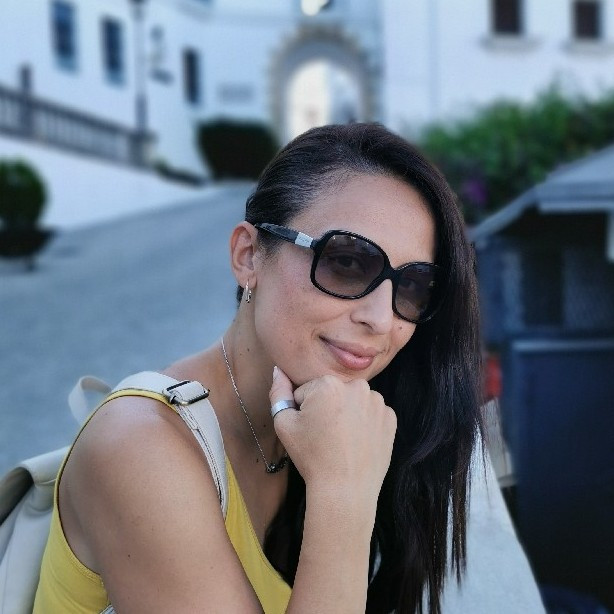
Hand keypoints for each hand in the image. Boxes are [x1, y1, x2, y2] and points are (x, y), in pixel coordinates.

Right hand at [270, 367, 396, 507]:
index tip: (310, 430)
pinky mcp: (391, 418)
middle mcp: (357, 386)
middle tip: (326, 436)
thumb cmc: (311, 456)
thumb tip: (278, 369)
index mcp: (329, 384)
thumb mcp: (284, 424)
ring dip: (348, 413)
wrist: (345, 489)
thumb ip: (278, 392)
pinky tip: (359, 442)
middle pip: (333, 393)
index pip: (308, 391)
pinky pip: (372, 414)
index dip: (304, 411)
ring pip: (354, 401)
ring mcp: (378, 402)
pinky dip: (366, 424)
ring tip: (343, 440)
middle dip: (327, 408)